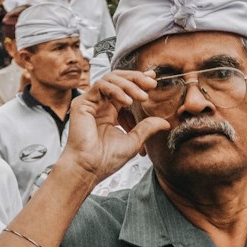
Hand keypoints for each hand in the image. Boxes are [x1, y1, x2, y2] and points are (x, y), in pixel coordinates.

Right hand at [58, 71, 169, 185]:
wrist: (89, 168)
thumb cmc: (106, 159)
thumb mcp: (134, 141)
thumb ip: (147, 128)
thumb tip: (165, 123)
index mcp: (110, 113)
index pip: (124, 90)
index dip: (138, 82)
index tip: (153, 81)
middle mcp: (100, 105)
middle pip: (118, 80)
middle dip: (136, 79)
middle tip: (152, 84)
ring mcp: (90, 103)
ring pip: (110, 80)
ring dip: (129, 85)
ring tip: (143, 96)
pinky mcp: (82, 103)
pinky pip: (101, 86)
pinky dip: (117, 90)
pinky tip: (128, 100)